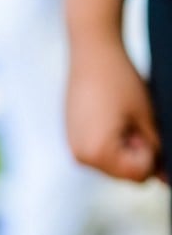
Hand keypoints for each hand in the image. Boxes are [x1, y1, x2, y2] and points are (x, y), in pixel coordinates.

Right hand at [67, 37, 160, 181]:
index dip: (150, 152)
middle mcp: (81, 157)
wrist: (92, 53)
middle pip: (124, 174)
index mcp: (98, 153)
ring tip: (120, 116)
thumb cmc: (122, 81)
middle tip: (132, 119)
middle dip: (136, 153)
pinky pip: (99, 152)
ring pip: (113, 164)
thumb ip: (157, 150)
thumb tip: (167, 181)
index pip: (138, 175)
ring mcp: (74, 148)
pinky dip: (110, 140)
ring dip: (124, 146)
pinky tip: (109, 115)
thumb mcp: (147, 118)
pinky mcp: (72, 138)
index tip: (142, 126)